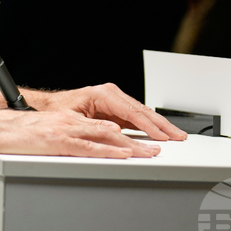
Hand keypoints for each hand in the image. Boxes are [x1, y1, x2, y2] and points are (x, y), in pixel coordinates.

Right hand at [0, 108, 162, 157]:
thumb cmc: (23, 131)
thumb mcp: (56, 128)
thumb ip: (78, 132)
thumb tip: (102, 139)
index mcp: (75, 116)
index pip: (111, 120)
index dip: (135, 127)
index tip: (154, 135)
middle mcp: (75, 119)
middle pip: (115, 126)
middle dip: (141, 134)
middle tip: (163, 143)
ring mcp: (68, 128)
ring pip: (107, 136)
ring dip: (131, 144)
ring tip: (150, 151)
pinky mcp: (59, 140)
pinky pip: (88, 146)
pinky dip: (107, 149)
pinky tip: (121, 152)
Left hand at [40, 83, 187, 141]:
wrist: (51, 106)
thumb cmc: (59, 111)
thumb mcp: (75, 119)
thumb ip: (95, 125)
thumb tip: (116, 131)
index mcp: (103, 94)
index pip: (132, 111)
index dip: (148, 125)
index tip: (161, 136)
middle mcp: (112, 94)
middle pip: (142, 110)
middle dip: (162, 125)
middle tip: (178, 136)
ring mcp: (115, 100)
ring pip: (143, 113)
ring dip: (160, 125)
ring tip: (176, 135)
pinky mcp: (116, 108)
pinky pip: (137, 117)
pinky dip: (151, 125)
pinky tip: (162, 133)